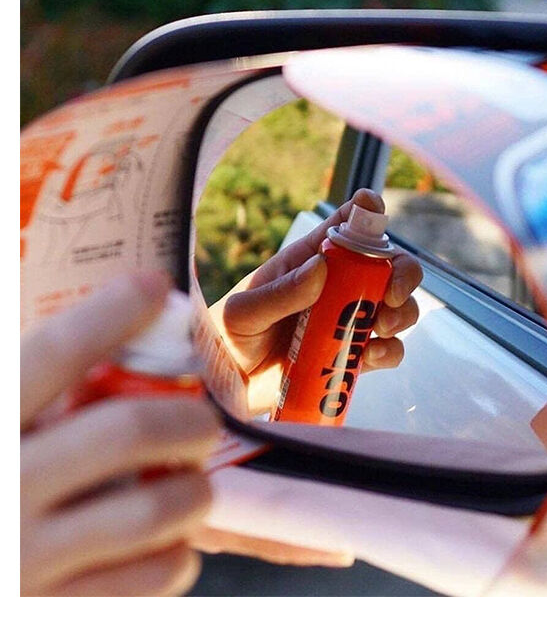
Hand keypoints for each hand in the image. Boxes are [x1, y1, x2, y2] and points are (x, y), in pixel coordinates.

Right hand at [21, 273, 220, 595]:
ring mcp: (27, 559)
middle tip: (202, 419)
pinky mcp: (57, 609)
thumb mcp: (5, 419)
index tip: (153, 286)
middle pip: (128, 430)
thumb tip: (118, 321)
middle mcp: (3, 488)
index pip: (55, 353)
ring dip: (195, 488)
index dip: (111, 312)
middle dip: (187, 417)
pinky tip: (169, 539)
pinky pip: (155, 575)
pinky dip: (179, 552)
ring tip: (194, 482)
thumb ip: (38, 387)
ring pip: (155, 508)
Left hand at [209, 189, 422, 414]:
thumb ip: (281, 293)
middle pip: (388, 265)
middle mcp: (336, 285)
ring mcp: (348, 321)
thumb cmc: (229, 337)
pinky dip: (389, 351)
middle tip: (391, 295)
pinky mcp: (352, 355)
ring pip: (396, 307)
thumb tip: (321, 268)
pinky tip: (370, 357)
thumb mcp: (244, 312)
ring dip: (401, 314)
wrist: (229, 385)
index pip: (347, 224)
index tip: (376, 214)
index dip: (367, 212)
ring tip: (380, 329)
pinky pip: (387, 349)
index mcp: (310, 260)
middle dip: (402, 274)